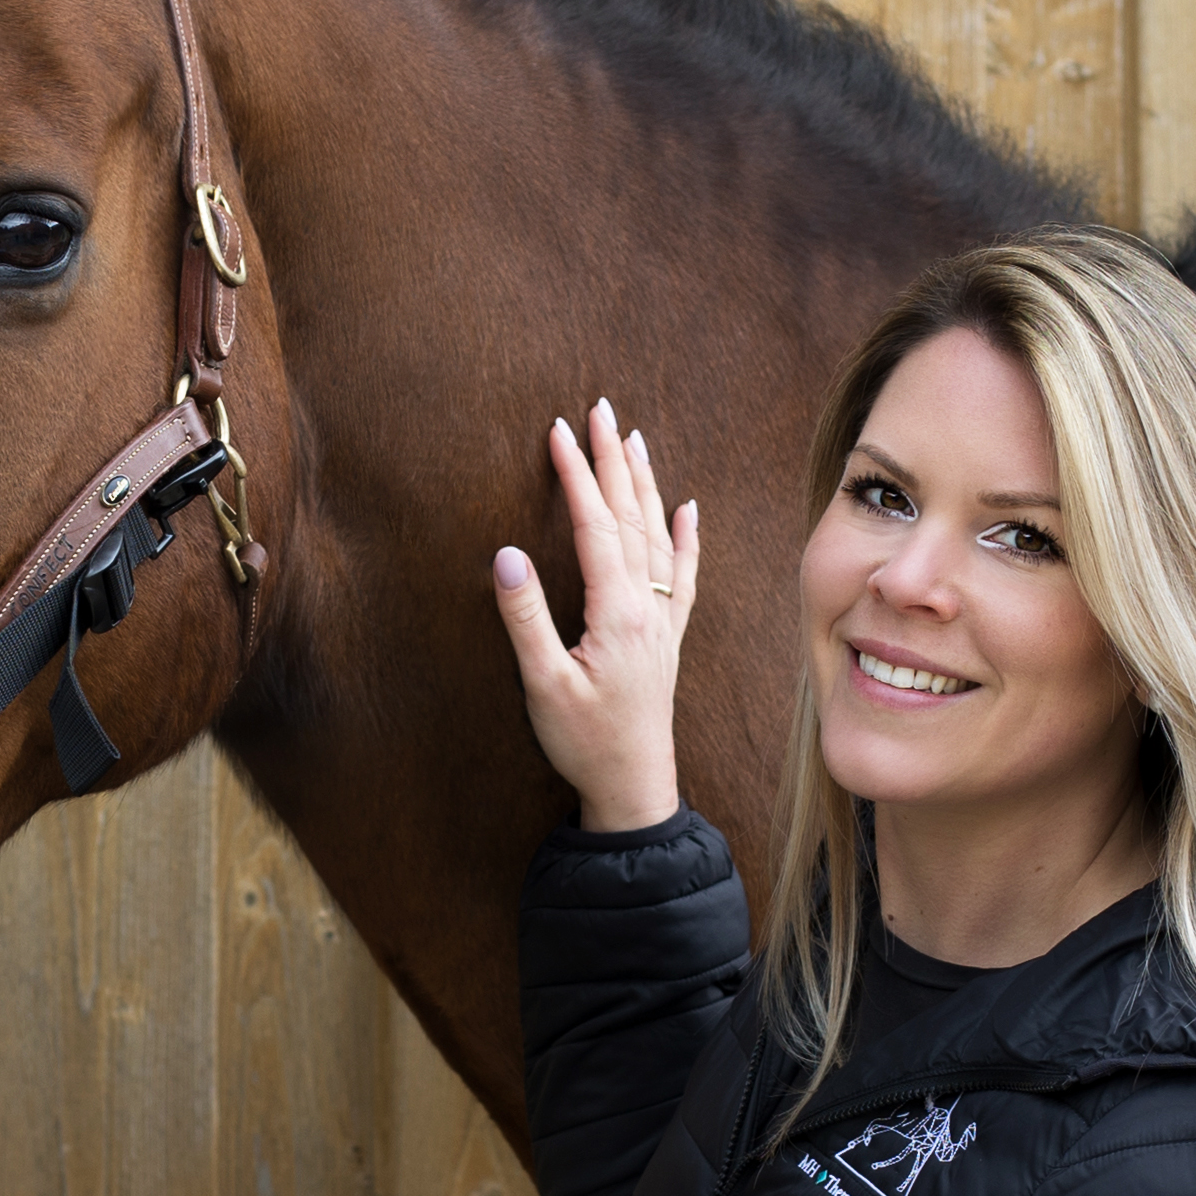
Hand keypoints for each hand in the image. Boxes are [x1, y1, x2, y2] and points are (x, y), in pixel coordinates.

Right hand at [492, 395, 700, 834]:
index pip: (595, 526)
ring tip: (634, 440)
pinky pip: (684, 574)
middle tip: (599, 409)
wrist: (633, 786)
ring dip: (645, 484)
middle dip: (613, 460)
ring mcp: (663, 620)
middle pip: (631, 517)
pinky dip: (686, 536)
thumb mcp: (543, 685)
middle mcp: (648, 606)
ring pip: (659, 535)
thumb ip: (525, 620)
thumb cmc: (584, 741)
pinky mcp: (669, 637)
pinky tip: (688, 508)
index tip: (558, 431)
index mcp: (617, 612)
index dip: (575, 475)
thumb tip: (506, 556)